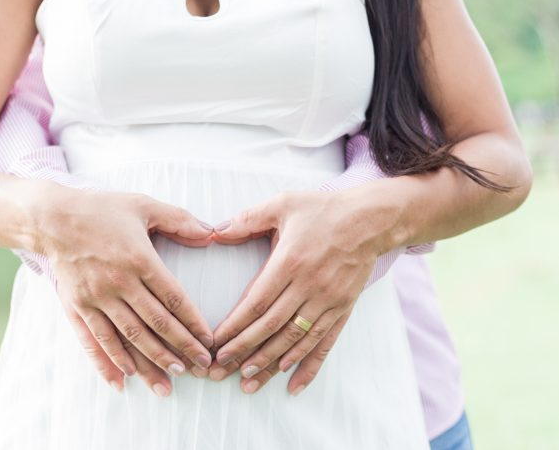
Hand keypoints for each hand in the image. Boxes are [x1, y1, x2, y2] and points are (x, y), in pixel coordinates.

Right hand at [35, 186, 215, 380]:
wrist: (51, 217)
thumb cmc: (101, 209)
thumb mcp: (143, 205)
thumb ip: (179, 219)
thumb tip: (210, 233)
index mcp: (139, 259)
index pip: (174, 299)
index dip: (193, 323)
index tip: (209, 341)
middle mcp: (119, 283)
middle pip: (156, 323)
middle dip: (180, 348)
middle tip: (200, 368)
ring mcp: (96, 298)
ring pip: (128, 337)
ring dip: (150, 362)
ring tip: (169, 383)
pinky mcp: (77, 306)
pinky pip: (94, 340)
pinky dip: (108, 362)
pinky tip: (123, 381)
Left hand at [209, 190, 398, 394]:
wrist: (372, 219)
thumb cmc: (324, 210)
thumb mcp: (284, 204)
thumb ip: (248, 218)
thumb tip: (215, 232)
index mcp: (290, 262)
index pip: (256, 303)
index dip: (234, 326)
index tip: (215, 344)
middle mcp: (309, 286)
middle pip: (271, 327)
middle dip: (243, 351)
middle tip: (220, 370)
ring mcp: (328, 301)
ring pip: (294, 340)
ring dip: (269, 364)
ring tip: (247, 382)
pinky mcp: (342, 309)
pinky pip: (324, 343)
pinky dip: (309, 366)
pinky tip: (292, 384)